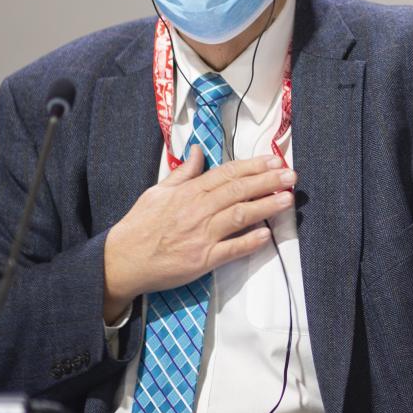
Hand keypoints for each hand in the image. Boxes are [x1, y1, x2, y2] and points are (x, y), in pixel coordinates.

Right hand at [102, 147, 294, 319]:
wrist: (121, 261)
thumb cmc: (139, 226)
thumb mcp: (157, 192)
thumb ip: (182, 173)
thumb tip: (199, 152)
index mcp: (188, 192)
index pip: (227, 174)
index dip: (253, 167)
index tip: (274, 161)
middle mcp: (197, 210)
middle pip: (238, 191)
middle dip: (268, 181)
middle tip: (291, 175)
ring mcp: (201, 235)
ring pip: (240, 215)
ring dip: (266, 206)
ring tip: (287, 199)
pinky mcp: (202, 260)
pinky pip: (231, 249)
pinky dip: (250, 241)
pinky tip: (267, 235)